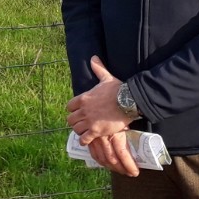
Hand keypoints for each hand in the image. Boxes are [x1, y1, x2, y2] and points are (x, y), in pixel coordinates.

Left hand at [65, 56, 140, 176]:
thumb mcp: (107, 78)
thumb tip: (93, 58)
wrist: (129, 101)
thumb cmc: (118, 90)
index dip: (72, 109)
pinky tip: (87, 140)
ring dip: (79, 131)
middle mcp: (84, 110)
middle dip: (74, 121)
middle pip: (70, 119)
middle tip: (80, 122)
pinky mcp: (96, 131)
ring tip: (84, 131)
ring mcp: (89, 121)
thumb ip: (98, 69)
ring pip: (76, 129)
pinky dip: (84, 141)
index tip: (77, 111)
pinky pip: (84, 139)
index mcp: (84, 98)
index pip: (69, 106)